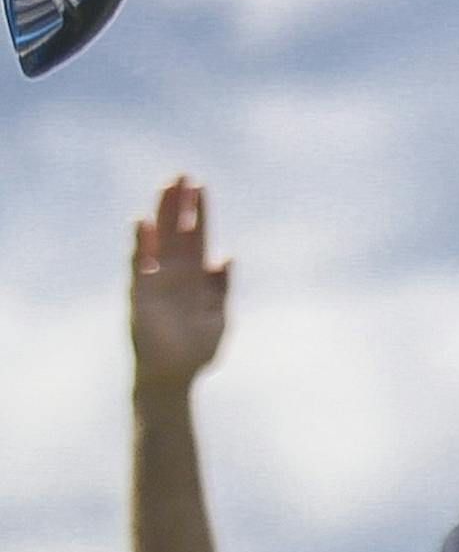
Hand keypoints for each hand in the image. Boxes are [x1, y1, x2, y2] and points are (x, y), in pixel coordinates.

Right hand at [132, 177, 229, 392]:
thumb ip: (221, 287)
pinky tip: (143, 224)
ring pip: (158, 241)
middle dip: (178, 204)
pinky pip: (139, 266)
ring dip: (161, 215)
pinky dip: (141, 246)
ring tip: (164, 188)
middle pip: (177, 231)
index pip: (197, 236)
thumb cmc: (197, 349)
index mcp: (196, 277)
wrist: (174, 377)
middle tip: (181, 174)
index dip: (199, 212)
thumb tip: (226, 257)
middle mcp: (175, 273)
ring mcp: (157, 281)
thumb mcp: (218, 316)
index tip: (200, 186)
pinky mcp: (141, 294)